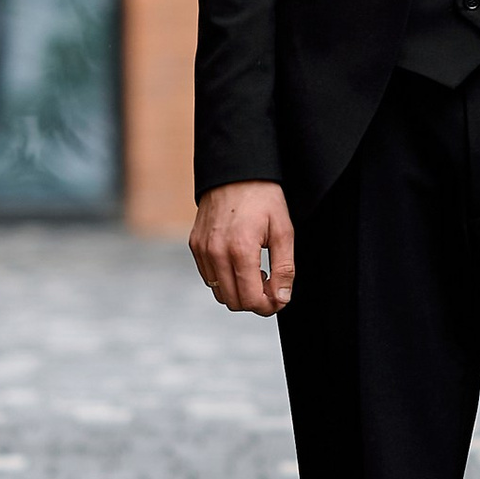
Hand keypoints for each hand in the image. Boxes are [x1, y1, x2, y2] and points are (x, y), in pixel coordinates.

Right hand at [191, 179, 295, 314]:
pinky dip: (225, 279)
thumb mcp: (283, 230)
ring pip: (219, 292)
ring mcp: (202, 250)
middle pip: (233, 301)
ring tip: (256, 272)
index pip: (250, 299)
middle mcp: (216, 253)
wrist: (236, 171)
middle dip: (254, 301)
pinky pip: (209, 277)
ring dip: (239, 291)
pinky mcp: (195, 245)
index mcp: (241, 250)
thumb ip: (284, 268)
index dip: (267, 306)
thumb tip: (281, 299)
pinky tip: (240, 263)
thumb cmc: (263, 198)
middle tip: (270, 286)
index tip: (279, 299)